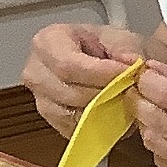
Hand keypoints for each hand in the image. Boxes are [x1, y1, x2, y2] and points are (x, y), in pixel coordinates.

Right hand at [22, 21, 145, 135]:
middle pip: (70, 93)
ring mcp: (41, 100)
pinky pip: (76, 129)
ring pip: (73, 115)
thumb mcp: (119, 36)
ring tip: (121, 96)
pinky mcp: (53, 121)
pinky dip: (97, 123)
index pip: (69, 65)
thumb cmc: (105, 45)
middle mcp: (36, 72)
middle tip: (129, 87)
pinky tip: (110, 108)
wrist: (101, 60)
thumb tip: (131, 65)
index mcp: (47, 42)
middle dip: (105, 93)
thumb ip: (126, 49)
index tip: (127, 74)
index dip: (101, 74)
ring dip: (103, 109)